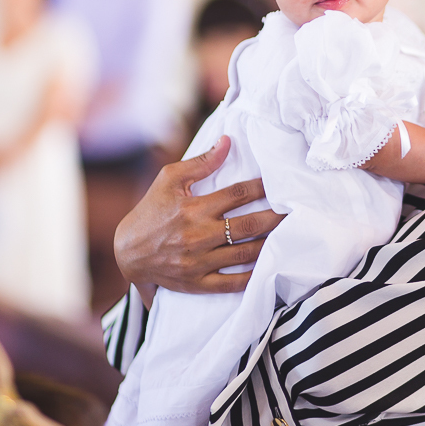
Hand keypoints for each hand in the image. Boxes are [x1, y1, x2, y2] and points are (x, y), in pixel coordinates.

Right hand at [114, 136, 285, 294]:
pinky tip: (270, 267)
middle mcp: (198, 235)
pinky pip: (231, 283)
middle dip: (276, 217)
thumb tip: (227, 142)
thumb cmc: (151, 211)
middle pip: (249, 225)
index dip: (263, 187)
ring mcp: (199, 262)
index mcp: (194, 208)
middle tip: (297, 211)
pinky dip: (253, 276)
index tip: (280, 183)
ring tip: (290, 236)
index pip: (238, 194)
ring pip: (245, 253)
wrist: (127, 253)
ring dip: (271, 244)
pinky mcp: (197, 283)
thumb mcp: (169, 180)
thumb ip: (201, 163)